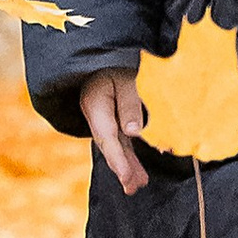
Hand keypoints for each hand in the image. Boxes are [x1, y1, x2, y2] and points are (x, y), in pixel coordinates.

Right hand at [82, 69, 149, 195]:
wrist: (105, 49)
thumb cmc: (117, 60)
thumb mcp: (125, 77)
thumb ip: (130, 104)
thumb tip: (134, 133)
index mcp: (95, 103)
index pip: (106, 136)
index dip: (117, 159)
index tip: (127, 177)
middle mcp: (96, 113)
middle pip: (110, 145)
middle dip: (122, 168)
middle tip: (134, 187)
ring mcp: (103, 116)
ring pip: (116, 144)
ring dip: (128, 164)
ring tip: (140, 183)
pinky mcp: (113, 116)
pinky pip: (121, 137)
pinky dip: (131, 153)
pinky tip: (143, 166)